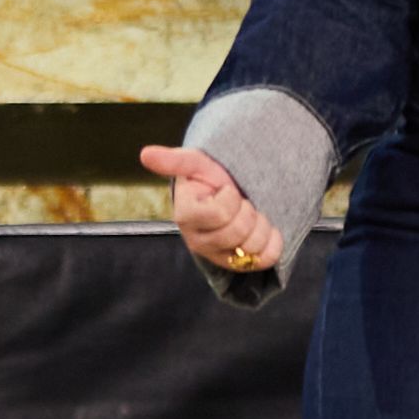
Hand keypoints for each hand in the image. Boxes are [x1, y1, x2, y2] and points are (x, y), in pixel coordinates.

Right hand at [140, 143, 281, 278]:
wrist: (232, 191)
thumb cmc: (211, 178)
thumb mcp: (197, 164)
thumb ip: (175, 161)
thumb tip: (145, 154)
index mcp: (185, 216)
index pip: (220, 214)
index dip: (231, 198)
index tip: (227, 189)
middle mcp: (197, 241)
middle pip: (237, 231)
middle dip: (248, 210)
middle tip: (241, 201)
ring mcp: (217, 256)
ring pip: (252, 248)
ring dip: (261, 224)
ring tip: (250, 213)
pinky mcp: (238, 265)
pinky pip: (265, 259)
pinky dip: (273, 241)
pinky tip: (265, 228)